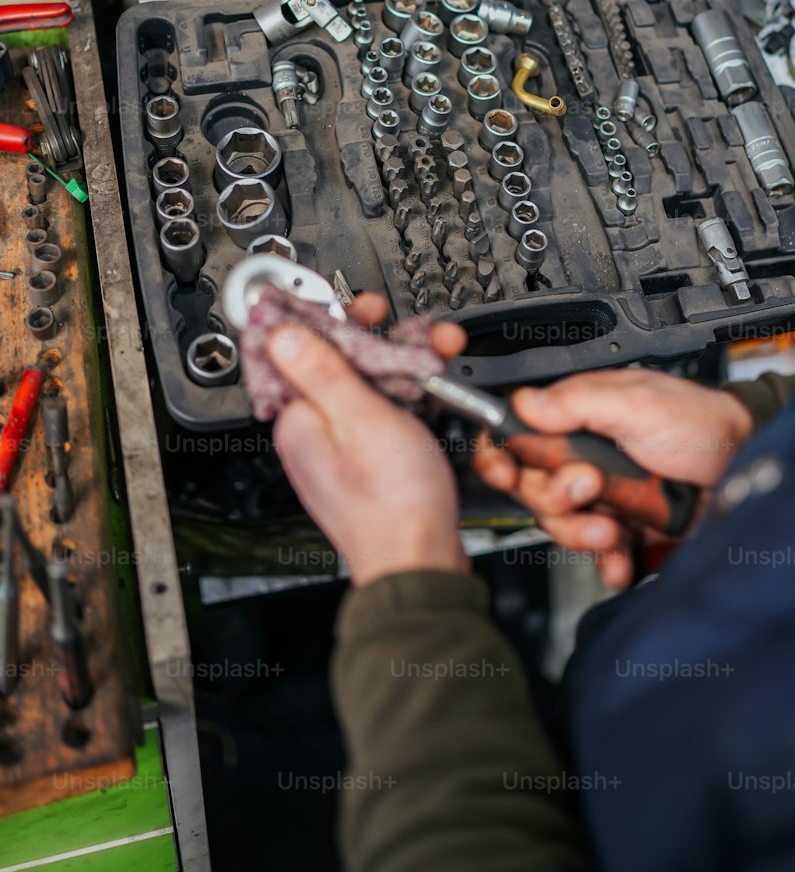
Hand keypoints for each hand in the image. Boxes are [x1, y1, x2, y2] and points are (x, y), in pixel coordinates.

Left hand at [270, 294, 469, 587]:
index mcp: (299, 419)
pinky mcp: (369, 463)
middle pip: (340, 365)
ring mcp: (342, 450)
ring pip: (367, 387)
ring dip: (402, 364)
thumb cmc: (394, 505)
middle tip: (410, 328)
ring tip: (437, 352)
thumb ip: (321, 370)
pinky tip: (431, 389)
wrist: (421, 565)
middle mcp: (314, 433)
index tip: (363, 306)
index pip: (303, 351)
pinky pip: (383, 414)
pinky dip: (407, 396)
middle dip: (380, 339)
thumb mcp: (360, 419)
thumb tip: (280, 332)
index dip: (334, 320)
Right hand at [473, 369, 752, 586]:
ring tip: (612, 524)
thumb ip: (579, 401)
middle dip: (554, 494)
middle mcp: (587, 456)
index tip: (504, 471)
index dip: (502, 456)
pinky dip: (607, 560)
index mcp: (581, 417)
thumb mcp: (639, 401)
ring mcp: (605, 496)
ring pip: (559, 524)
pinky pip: (595, 556)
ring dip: (579, 529)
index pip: (518, 436)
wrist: (748, 475)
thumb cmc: (703, 427)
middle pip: (531, 487)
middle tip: (588, 484)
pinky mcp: (625, 531)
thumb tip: (525, 403)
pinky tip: (623, 553)